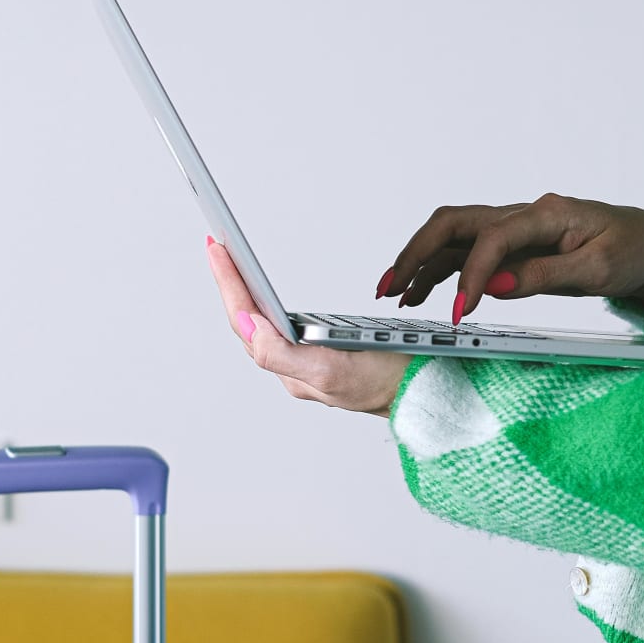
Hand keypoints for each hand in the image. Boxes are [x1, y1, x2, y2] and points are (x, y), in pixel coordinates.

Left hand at [206, 238, 410, 415]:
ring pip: (262, 326)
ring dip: (243, 293)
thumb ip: (284, 355)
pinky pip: (280, 330)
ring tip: (230, 263)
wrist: (425, 396)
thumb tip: (250, 327)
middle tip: (218, 246)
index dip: (229, 283)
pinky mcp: (322, 359)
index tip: (219, 248)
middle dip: (230, 282)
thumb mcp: (334, 371)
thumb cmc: (389, 385)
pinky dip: (266, 306)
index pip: (247, 322)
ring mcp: (308, 365)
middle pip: (248, 322)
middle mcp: (295, 370)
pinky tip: (263, 296)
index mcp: (292, 370)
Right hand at [377, 193, 643, 325]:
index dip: (470, 274)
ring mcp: (516, 227)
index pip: (493, 238)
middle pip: (455, 223)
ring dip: (420, 261)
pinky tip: (421, 293)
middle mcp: (524, 214)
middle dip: (417, 252)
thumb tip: (495, 286)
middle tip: (390, 287)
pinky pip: (468, 251)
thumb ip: (545, 276)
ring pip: (454, 235)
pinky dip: (440, 269)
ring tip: (393, 294)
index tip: (460, 312)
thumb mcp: (598, 271)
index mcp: (547, 214)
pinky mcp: (515, 245)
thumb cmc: (632, 251)